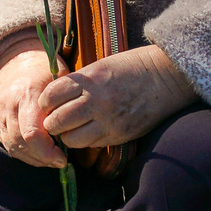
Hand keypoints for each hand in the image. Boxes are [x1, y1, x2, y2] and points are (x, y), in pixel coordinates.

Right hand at [0, 40, 64, 168]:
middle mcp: (9, 105)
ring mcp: (0, 113)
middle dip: (42, 158)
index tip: (63, 157)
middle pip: (21, 144)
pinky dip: (24, 154)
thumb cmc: (44, 70)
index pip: (32, 133)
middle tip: (60, 161)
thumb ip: (66, 105)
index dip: (47, 152)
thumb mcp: (60, 81)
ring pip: (13, 147)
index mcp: (27, 94)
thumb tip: (77, 133)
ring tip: (51, 159)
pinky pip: (8, 144)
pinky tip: (39, 154)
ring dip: (34, 159)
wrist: (17, 59)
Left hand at [37, 43, 196, 152]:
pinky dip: (84, 140)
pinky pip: (90, 144)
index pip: (51, 95)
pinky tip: (88, 131)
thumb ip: (78, 82)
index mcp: (88, 80)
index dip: (45, 101)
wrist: (165, 78)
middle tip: (54, 119)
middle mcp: (95, 102)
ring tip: (70, 128)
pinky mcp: (118, 135)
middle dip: (51, 122)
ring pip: (71, 138)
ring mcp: (107, 121)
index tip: (47, 103)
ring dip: (67, 135)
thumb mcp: (99, 66)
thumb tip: (54, 98)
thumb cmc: (131, 67)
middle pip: (56, 121)